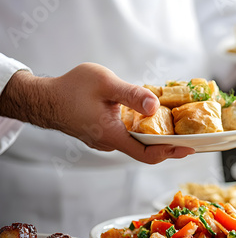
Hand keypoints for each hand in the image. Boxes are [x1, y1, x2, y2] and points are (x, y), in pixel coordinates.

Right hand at [0, 63, 195, 163]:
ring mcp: (105, 141)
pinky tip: (150, 119)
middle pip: (145, 151)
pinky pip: (127, 137)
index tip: (189, 149)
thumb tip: (155, 105)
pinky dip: (142, 131)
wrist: (43, 98)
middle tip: (189, 137)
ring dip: (155, 137)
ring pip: (136, 143)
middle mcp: (110, 143)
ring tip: (176, 127)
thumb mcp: (104, 83)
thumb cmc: (70, 88)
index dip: (170, 153)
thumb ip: (131, 94)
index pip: (147, 154)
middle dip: (169, 145)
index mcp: (112, 135)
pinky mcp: (102, 135)